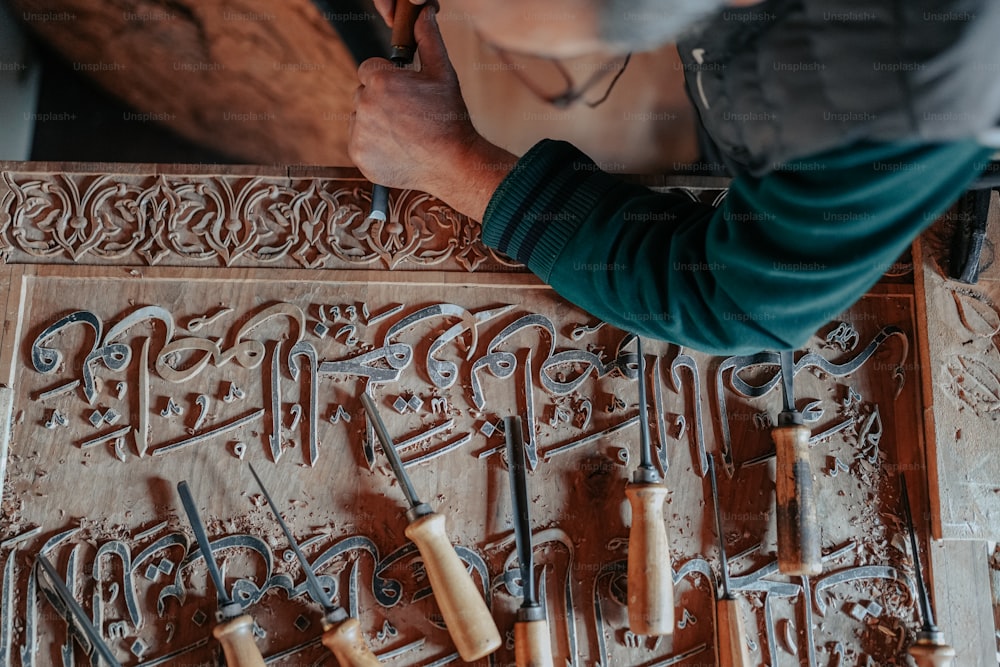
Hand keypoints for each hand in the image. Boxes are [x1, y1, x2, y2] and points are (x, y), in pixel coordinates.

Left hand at [350, 5, 515, 219]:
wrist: (453, 162)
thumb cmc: (450, 117)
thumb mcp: (442, 73)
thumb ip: (428, 39)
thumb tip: (424, 11)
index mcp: (381, 81)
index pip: (369, 69)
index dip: (388, 81)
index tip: (404, 95)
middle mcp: (365, 104)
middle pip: (364, 94)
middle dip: (381, 102)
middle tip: (408, 116)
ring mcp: (359, 132)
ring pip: (361, 118)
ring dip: (376, 123)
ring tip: (404, 134)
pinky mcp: (358, 155)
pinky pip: (359, 142)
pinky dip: (373, 146)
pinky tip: (397, 148)